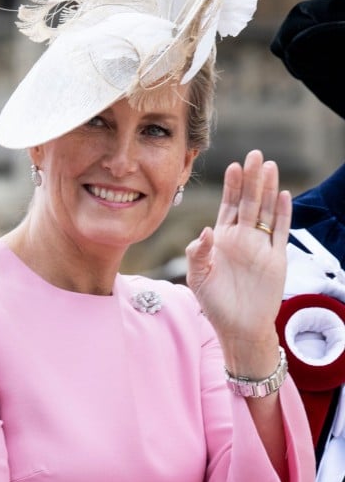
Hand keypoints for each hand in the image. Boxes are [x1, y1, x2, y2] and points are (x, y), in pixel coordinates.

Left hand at [185, 150, 290, 378]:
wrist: (238, 327)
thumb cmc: (214, 303)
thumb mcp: (198, 278)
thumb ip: (198, 254)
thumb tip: (206, 230)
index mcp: (221, 239)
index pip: (228, 206)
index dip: (231, 186)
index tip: (233, 165)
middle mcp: (242, 238)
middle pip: (248, 202)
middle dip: (251, 178)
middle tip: (255, 154)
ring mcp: (260, 246)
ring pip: (266, 211)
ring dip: (268, 189)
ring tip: (270, 166)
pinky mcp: (276, 259)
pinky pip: (280, 232)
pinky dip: (282, 214)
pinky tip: (283, 195)